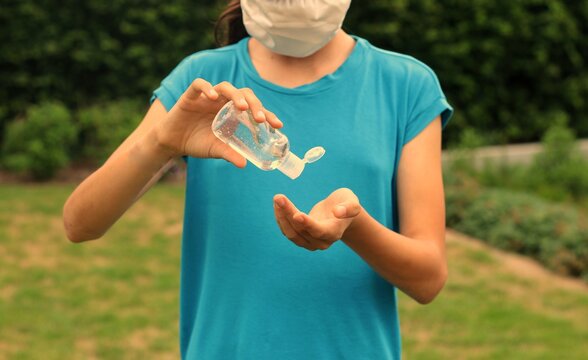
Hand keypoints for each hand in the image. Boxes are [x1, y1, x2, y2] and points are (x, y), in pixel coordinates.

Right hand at [154, 79, 282, 166]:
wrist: (173, 142)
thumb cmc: (198, 143)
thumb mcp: (216, 150)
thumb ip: (230, 154)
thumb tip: (244, 165)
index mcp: (233, 112)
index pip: (254, 108)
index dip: (267, 114)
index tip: (277, 125)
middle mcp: (224, 102)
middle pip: (244, 94)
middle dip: (255, 105)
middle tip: (261, 119)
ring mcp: (208, 97)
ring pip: (225, 87)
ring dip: (236, 95)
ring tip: (242, 108)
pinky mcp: (191, 95)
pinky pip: (199, 85)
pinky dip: (207, 88)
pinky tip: (212, 98)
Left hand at [273, 188, 360, 250]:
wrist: (340, 213)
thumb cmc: (346, 204)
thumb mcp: (352, 202)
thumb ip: (349, 208)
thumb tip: (338, 212)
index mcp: (334, 232)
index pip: (318, 231)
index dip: (307, 224)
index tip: (297, 214)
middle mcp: (321, 241)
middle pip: (301, 230)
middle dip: (288, 213)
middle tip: (279, 197)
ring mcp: (310, 242)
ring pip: (291, 233)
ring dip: (281, 216)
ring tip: (277, 198)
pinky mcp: (301, 238)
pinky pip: (287, 231)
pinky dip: (281, 218)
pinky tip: (278, 205)